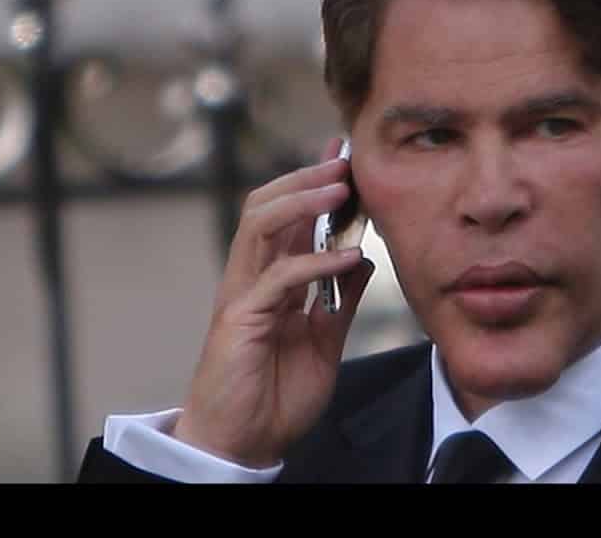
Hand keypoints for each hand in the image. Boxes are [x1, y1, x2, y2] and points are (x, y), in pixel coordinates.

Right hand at [172, 137, 374, 467]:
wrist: (243, 444)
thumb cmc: (275, 397)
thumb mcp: (323, 342)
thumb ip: (338, 300)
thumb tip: (361, 259)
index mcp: (270, 281)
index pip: (288, 217)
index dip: (312, 183)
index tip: (343, 156)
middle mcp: (251, 279)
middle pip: (268, 205)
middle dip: (306, 178)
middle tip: (344, 161)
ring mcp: (242, 295)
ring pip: (261, 224)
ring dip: (302, 201)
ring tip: (341, 189)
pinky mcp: (239, 320)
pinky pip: (278, 277)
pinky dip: (315, 261)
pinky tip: (349, 257)